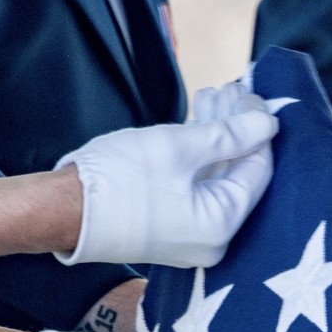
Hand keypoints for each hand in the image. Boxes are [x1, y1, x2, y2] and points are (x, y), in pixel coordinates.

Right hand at [54, 89, 278, 267]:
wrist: (63, 210)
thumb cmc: (118, 180)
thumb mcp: (180, 146)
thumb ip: (230, 133)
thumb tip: (268, 121)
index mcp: (222, 225)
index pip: (259, 171)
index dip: (258, 129)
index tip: (251, 95)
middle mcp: (214, 240)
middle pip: (238, 174)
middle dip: (235, 129)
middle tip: (229, 90)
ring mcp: (192, 238)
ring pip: (215, 179)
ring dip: (216, 138)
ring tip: (211, 98)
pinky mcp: (173, 230)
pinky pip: (197, 191)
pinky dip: (198, 160)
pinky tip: (197, 125)